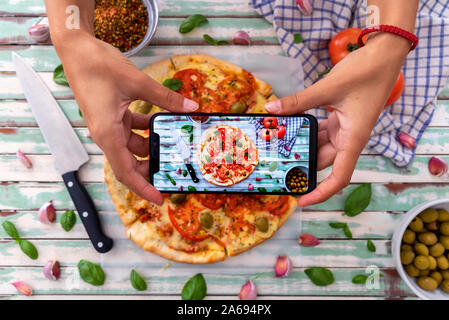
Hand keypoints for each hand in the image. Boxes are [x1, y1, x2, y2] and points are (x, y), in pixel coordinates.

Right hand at [56, 32, 197, 204]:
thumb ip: (166, 98)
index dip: (143, 188)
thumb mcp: (138, 82)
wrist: (76, 49)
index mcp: (108, 134)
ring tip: (175, 147)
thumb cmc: (98, 65)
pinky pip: (131, 130)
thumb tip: (192, 108)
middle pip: (130, 163)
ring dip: (152, 147)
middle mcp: (106, 134)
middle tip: (174, 172)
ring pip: (132, 146)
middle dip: (151, 169)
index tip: (160, 198)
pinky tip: (162, 123)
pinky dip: (146, 129)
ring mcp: (108, 125)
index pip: (126, 172)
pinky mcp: (111, 116)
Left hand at [265, 33, 409, 206]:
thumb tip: (272, 108)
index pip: (339, 176)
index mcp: (353, 139)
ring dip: (302, 149)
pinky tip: (288, 130)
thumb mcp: (329, 87)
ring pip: (320, 147)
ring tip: (276, 152)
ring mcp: (344, 129)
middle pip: (324, 162)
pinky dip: (306, 132)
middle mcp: (349, 138)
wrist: (384, 54)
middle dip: (303, 168)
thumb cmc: (367, 72)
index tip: (302, 200)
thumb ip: (299, 100)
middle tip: (277, 172)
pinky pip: (320, 132)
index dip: (321, 192)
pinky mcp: (340, 119)